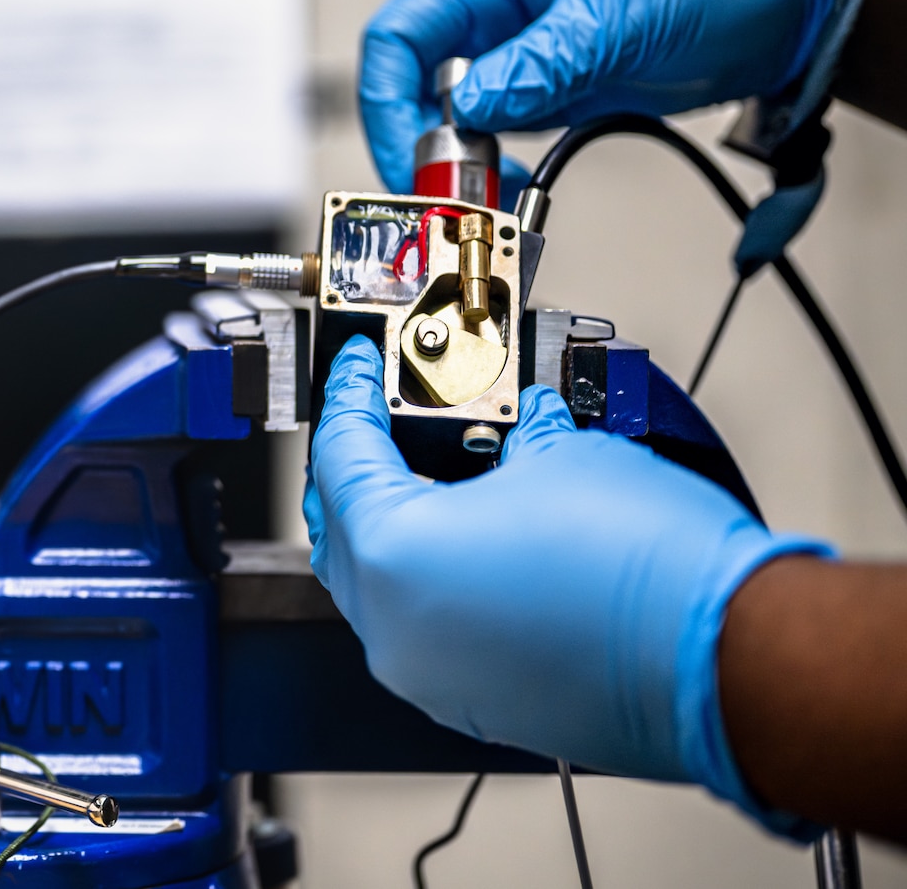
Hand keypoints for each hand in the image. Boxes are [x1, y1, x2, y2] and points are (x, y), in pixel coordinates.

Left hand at [304, 337, 828, 820]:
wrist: (731, 663)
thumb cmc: (655, 573)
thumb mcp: (565, 455)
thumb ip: (515, 435)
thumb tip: (523, 427)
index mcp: (393, 556)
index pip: (340, 453)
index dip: (351, 394)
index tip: (362, 367)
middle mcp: (394, 628)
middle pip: (341, 525)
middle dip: (359, 464)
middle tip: (387, 416)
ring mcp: (430, 675)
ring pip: (380, 586)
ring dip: (399, 525)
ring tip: (441, 471)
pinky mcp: (475, 702)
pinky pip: (427, 629)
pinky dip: (437, 580)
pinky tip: (481, 539)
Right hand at [360, 0, 836, 192]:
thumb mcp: (615, 14)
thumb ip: (536, 64)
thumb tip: (467, 108)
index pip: (399, 37)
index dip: (389, 102)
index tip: (409, 159)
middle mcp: (497, 15)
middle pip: (416, 87)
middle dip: (424, 145)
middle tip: (452, 194)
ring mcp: (523, 56)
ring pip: (454, 120)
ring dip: (462, 166)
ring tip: (492, 199)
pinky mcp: (552, 91)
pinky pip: (499, 138)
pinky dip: (499, 171)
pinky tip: (520, 188)